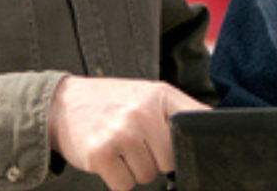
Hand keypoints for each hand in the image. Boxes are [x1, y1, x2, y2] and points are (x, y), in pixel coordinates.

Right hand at [47, 76, 209, 189]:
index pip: (195, 125)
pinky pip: (124, 185)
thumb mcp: (148, 96)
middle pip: (170, 161)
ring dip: (133, 169)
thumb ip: (180, 111)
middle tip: (134, 141)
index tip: (190, 150)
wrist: (61, 104)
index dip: (192, 144)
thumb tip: (214, 126)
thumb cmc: (110, 103)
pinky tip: (107, 158)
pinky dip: (116, 178)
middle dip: (154, 158)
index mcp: (160, 95)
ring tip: (118, 147)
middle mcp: (142, 112)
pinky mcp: (101, 153)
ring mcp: (121, 132)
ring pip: (147, 175)